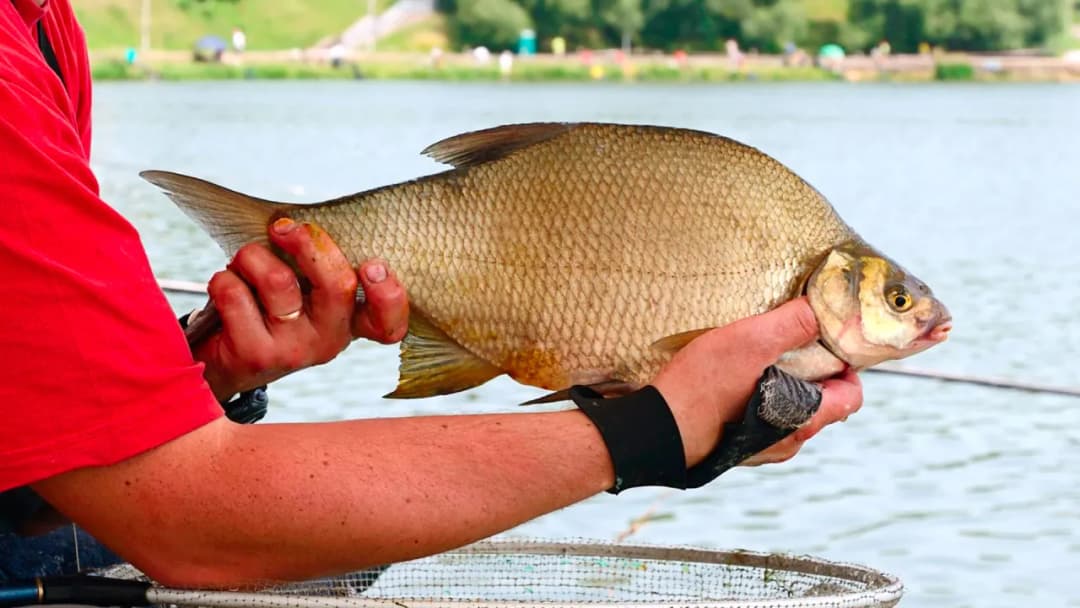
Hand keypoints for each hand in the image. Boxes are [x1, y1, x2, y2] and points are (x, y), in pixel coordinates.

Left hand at [196, 218, 408, 400]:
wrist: (224, 361)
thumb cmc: (267, 310)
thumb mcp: (302, 291)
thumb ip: (315, 264)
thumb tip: (300, 224)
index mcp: (349, 322)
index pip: (388, 322)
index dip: (389, 294)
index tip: (373, 265)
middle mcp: (330, 340)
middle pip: (337, 285)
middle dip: (308, 243)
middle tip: (283, 227)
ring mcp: (294, 351)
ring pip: (278, 279)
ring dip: (251, 257)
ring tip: (243, 263)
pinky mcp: (255, 354)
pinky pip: (236, 292)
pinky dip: (224, 278)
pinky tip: (226, 290)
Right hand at [651, 297, 861, 467]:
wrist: (656, 429)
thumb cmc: (703, 389)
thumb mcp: (751, 342)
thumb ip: (793, 324)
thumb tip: (821, 309)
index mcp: (805, 419)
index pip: (851, 396)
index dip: (846, 366)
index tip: (827, 343)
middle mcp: (788, 441)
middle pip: (820, 402)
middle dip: (811, 372)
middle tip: (786, 344)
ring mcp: (761, 449)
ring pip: (789, 411)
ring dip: (781, 385)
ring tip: (754, 360)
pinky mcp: (734, 448)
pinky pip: (759, 420)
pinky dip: (756, 399)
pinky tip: (729, 382)